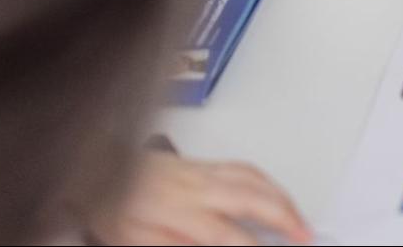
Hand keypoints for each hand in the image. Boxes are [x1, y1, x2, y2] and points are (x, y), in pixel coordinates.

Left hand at [90, 152, 309, 245]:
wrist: (96, 168)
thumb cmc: (112, 209)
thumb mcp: (134, 242)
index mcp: (180, 213)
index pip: (230, 236)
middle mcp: (198, 188)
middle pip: (254, 199)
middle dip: (286, 219)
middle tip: (306, 236)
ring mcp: (203, 171)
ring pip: (255, 179)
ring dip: (283, 198)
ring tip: (299, 218)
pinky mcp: (203, 163)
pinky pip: (244, 168)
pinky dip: (267, 181)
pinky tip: (274, 193)